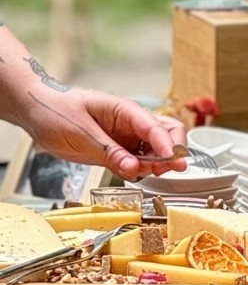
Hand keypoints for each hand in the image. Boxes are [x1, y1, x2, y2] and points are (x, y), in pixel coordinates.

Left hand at [23, 87, 187, 179]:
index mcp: (125, 110)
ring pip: (157, 149)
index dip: (167, 146)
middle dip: (173, 151)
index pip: (155, 127)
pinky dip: (143, 168)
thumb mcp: (81, 133)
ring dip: (159, 162)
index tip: (173, 163)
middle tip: (171, 169)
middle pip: (168, 133)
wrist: (37, 111)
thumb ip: (109, 152)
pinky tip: (136, 173)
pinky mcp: (118, 150)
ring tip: (151, 174)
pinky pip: (139, 160)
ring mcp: (126, 137)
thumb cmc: (56, 111)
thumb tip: (134, 168)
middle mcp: (131, 123)